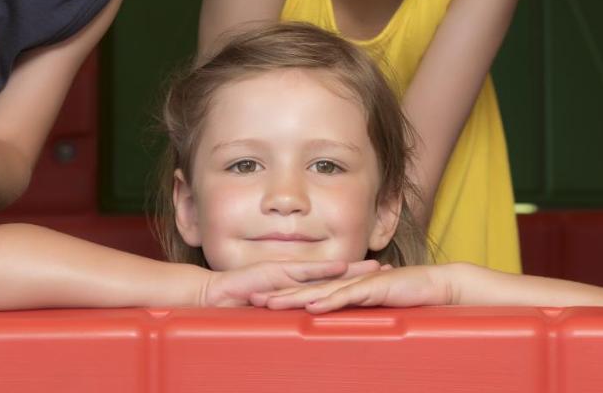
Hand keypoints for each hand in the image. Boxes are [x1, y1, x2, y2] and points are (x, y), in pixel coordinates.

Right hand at [200, 260, 381, 306]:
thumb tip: (310, 335)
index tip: (377, 281)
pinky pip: (303, 273)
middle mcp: (296, 279)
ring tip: (372, 268)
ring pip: (325, 272)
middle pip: (334, 276)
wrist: (215, 298)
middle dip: (360, 272)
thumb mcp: (273, 318)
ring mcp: (288, 274)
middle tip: (386, 269)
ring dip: (349, 269)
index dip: (353, 282)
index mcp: (298, 289)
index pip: (331, 285)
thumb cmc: (240, 310)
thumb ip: (291, 320)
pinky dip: (321, 271)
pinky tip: (340, 268)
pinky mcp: (277, 274)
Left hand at [254, 264, 454, 312]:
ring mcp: (359, 284)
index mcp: (345, 288)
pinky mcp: (373, 288)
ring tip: (273, 303)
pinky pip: (347, 295)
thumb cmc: (405, 299)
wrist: (434, 286)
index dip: (286, 297)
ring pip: (321, 290)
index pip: (310, 292)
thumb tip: (337, 327)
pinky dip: (329, 300)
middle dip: (281, 295)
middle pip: (307, 289)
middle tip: (254, 300)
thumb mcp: (374, 311)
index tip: (262, 303)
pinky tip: (313, 304)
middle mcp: (348, 283)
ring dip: (296, 297)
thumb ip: (355, 314)